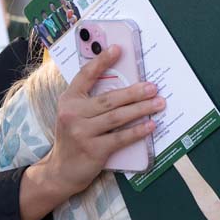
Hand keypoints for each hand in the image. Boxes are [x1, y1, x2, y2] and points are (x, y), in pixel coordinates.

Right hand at [38, 45, 162, 196]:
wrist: (61, 171)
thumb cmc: (74, 138)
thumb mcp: (74, 115)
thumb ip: (90, 100)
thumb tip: (124, 87)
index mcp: (68, 100)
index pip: (86, 75)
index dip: (102, 61)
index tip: (118, 49)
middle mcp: (72, 114)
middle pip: (109, 98)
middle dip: (134, 92)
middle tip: (153, 87)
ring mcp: (82, 132)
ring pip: (117, 117)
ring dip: (141, 109)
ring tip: (158, 103)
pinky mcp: (93, 150)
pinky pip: (120, 138)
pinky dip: (137, 131)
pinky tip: (150, 125)